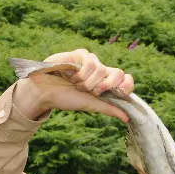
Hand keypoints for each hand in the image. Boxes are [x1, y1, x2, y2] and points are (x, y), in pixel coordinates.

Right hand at [13, 49, 134, 121]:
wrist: (46, 91)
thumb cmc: (68, 98)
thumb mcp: (91, 105)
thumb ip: (109, 109)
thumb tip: (128, 119)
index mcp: (107, 84)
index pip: (126, 79)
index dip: (127, 85)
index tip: (120, 93)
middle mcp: (102, 72)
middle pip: (119, 73)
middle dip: (105, 86)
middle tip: (92, 92)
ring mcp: (92, 62)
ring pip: (102, 70)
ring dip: (88, 82)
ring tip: (76, 84)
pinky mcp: (82, 54)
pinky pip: (91, 62)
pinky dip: (81, 74)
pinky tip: (71, 76)